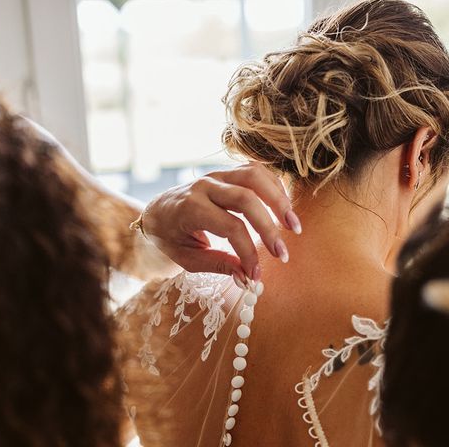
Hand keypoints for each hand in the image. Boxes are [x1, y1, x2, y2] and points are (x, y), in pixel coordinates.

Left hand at [138, 163, 301, 280]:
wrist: (156, 211)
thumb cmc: (170, 237)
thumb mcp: (187, 258)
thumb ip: (218, 264)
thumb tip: (247, 277)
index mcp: (191, 208)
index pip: (231, 228)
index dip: (248, 252)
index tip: (256, 274)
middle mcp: (205, 186)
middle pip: (247, 199)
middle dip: (269, 227)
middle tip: (283, 254)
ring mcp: (217, 175)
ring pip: (254, 176)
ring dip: (278, 199)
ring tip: (292, 225)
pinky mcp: (227, 172)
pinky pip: (255, 171)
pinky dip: (273, 186)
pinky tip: (283, 207)